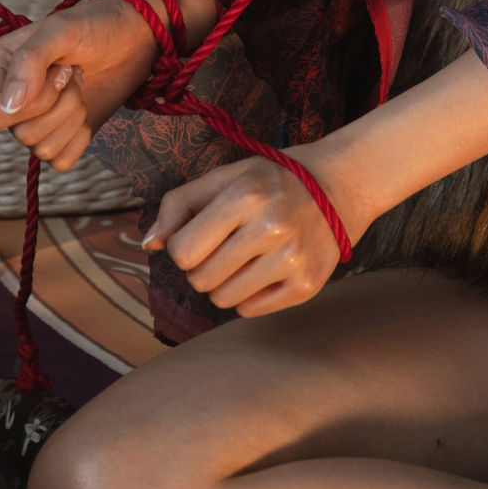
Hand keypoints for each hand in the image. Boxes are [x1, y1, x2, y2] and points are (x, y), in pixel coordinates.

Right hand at [0, 0, 166, 172]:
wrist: (131, 38)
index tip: (60, 70)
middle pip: (22, 134)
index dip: (34, 101)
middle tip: (75, 73)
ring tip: (80, 85)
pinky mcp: (59, 135)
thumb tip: (8, 106)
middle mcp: (8, 100)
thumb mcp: (62, 29)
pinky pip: (61, 160)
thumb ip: (30, 60)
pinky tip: (87, 108)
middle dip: (61, 104)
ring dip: (72, 116)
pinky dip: (80, 137)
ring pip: (42, 149)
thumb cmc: (95, 26)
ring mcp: (33, 119)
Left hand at [143, 151, 346, 315]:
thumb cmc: (270, 182)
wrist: (338, 186)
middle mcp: (272, 227)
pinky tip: (266, 269)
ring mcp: (293, 259)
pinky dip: (249, 296)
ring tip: (246, 258)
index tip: (204, 234)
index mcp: (246, 195)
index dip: (186, 246)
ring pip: (223, 300)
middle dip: (204, 267)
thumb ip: (180, 205)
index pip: (183, 251)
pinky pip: (250, 311)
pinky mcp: (307, 285)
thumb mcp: (225, 177)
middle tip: (226, 246)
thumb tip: (149, 244)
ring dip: (224, 283)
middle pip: (200, 280)